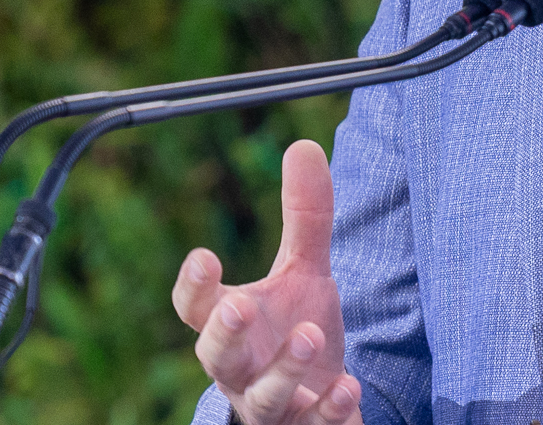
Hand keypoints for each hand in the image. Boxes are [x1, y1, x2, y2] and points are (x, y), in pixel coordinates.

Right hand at [172, 140, 363, 424]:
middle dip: (224, 334)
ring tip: (308, 334)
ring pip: (264, 397)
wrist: (322, 399)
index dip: (194, 286)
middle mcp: (241, 368)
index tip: (203, 256)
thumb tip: (304, 145)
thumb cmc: (296, 328)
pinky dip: (328, 411)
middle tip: (239, 306)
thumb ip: (304, 218)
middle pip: (217, 357)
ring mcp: (272, 404)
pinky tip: (347, 387)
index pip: (195, 308)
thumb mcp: (303, 272)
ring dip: (283, 370)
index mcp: (230, 324)